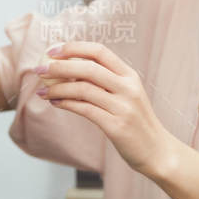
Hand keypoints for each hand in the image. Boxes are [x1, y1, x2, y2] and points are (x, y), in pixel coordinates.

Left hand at [35, 41, 179, 176]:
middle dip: (59, 67)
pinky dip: (66, 104)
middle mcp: (128, 88)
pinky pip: (85, 110)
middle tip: (40, 69)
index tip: (53, 51)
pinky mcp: (116, 126)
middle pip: (88, 68)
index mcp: (130, 76)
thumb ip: (106, 81)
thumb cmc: (136, 122)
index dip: (74, 48)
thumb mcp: (127, 95)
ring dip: (58, 88)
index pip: (100, 51)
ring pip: (83, 89)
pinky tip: (55, 103)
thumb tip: (69, 70)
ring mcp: (123, 107)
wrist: (157, 151)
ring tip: (42, 90)